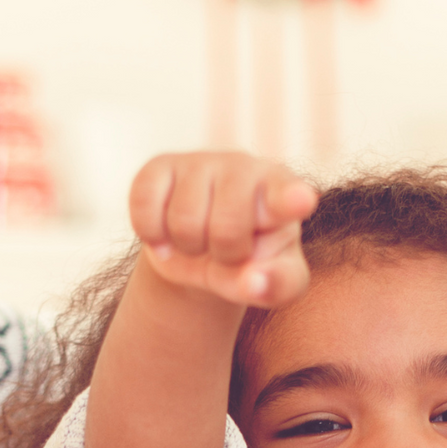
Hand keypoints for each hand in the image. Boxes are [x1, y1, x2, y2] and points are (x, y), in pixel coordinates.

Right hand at [129, 152, 316, 308]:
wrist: (205, 251)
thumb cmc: (252, 262)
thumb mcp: (275, 281)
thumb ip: (275, 285)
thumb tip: (253, 283)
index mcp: (283, 192)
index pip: (288, 196)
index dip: (291, 200)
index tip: (301, 201)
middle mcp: (245, 167)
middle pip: (226, 227)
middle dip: (223, 255)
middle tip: (227, 251)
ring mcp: (201, 161)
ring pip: (183, 219)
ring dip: (187, 246)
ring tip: (199, 240)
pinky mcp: (161, 166)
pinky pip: (145, 206)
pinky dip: (152, 233)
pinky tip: (168, 232)